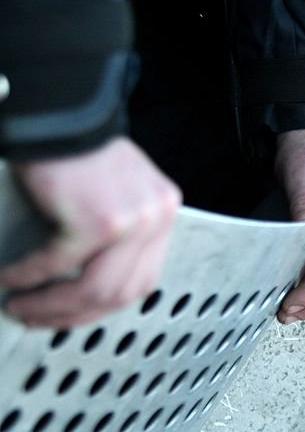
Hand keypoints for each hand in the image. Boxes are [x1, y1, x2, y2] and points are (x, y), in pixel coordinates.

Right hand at [0, 137, 180, 327]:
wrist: (62, 112)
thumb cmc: (80, 148)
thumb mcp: (118, 192)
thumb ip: (118, 230)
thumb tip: (89, 279)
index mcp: (162, 212)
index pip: (144, 278)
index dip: (105, 305)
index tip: (74, 314)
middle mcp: (155, 218)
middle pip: (122, 292)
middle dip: (77, 315)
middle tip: (40, 319)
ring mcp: (132, 222)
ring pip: (95, 289)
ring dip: (53, 306)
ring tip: (23, 307)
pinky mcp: (98, 221)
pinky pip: (58, 264)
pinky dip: (29, 276)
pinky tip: (11, 279)